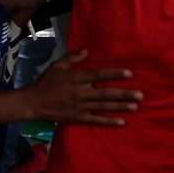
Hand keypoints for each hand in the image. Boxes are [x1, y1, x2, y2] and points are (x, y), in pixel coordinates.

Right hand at [23, 50, 142, 125]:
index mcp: (76, 78)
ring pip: (104, 106)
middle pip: (106, 92)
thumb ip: (72, 58)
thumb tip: (86, 51)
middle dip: (124, 94)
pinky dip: (108, 121)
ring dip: (120, 106)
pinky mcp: (78, 117)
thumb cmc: (45, 83)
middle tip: (140, 95)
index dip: (115, 74)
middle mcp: (81, 92)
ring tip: (135, 107)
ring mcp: (80, 106)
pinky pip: (96, 120)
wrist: (34, 102)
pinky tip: (121, 121)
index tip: (130, 74)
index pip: (99, 75)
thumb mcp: (56, 66)